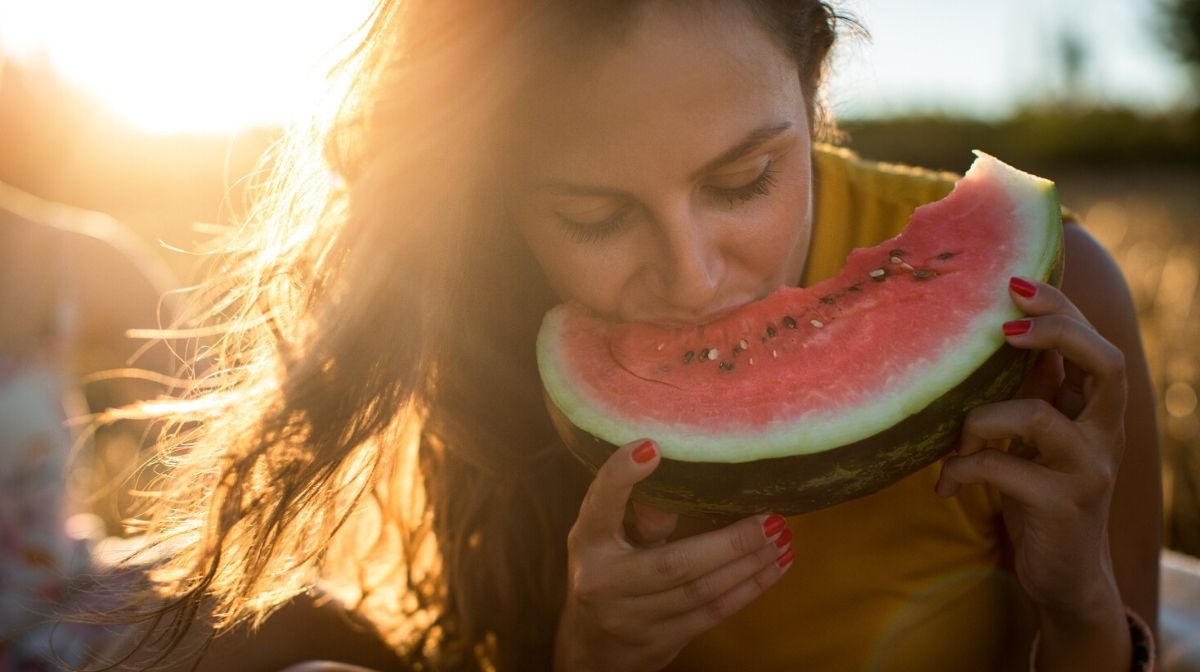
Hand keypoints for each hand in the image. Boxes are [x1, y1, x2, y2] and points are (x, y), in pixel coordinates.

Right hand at [555, 440, 793, 671]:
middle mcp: (603, 582)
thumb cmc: (606, 572)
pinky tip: (775, 566)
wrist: (592, 649)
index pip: (600, 505)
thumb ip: (637, 511)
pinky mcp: (660, 643)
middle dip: (730, 542)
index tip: (651, 449)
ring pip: (701, 592)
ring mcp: (632, 619)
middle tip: (771, 518)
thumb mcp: (606, 537)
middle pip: (673, 563)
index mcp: (588, 543)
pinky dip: (749, 589)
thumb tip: (666, 467)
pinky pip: (712, 614)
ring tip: (782, 539)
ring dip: (749, 564)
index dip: (621, 476)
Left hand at [935, 276, 1130, 665]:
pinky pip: (1000, 469)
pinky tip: (944, 484)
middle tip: (1004, 329)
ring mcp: (1088, 470)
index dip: (1061, 309)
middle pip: (1106, 363)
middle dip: (1057, 332)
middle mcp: (1104, 434)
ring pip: (1037, 416)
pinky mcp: (1062, 505)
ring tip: (954, 440)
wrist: (1064, 576)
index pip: (1094, 344)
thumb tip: (997, 332)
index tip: (1014, 283)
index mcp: (1095, 411)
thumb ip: (1030, 392)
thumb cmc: (1039, 495)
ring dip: (979, 419)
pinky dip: (960, 469)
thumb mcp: (1035, 439)